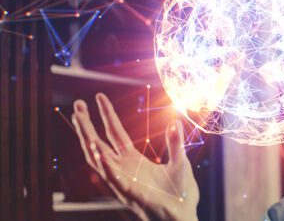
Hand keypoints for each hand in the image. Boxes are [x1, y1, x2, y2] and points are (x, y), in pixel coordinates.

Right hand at [72, 93, 198, 220]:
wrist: (184, 216)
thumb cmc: (181, 193)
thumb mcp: (180, 161)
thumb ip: (175, 142)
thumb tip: (174, 120)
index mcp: (133, 160)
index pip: (114, 133)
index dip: (106, 115)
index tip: (98, 97)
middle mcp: (124, 169)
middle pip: (99, 142)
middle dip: (87, 124)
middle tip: (77, 104)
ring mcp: (123, 181)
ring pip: (99, 159)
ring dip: (89, 140)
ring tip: (81, 122)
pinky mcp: (129, 193)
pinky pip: (114, 178)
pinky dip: (105, 164)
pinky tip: (98, 150)